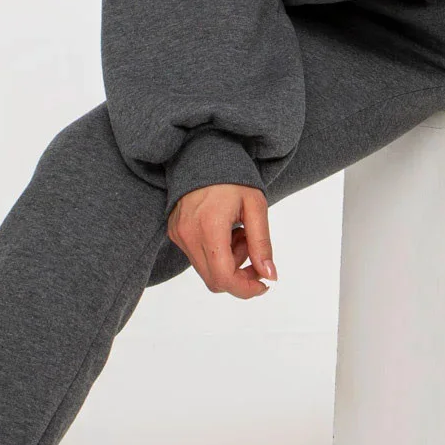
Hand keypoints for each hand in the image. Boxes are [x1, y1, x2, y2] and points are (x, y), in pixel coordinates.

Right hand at [167, 183, 277, 297]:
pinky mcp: (175, 234)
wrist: (203, 155)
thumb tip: (269, 275)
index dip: (246, 289)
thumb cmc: (233, 177)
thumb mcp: (256, 206)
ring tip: (239, 233)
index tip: (264, 284)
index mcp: (209, 227)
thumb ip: (262, 243)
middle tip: (254, 252)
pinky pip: (198, 259)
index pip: (223, 277)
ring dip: (229, 263)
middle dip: (240, 275)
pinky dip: (217, 254)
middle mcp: (188, 234)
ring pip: (207, 271)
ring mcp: (178, 235)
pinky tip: (225, 231)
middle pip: (215, 280)